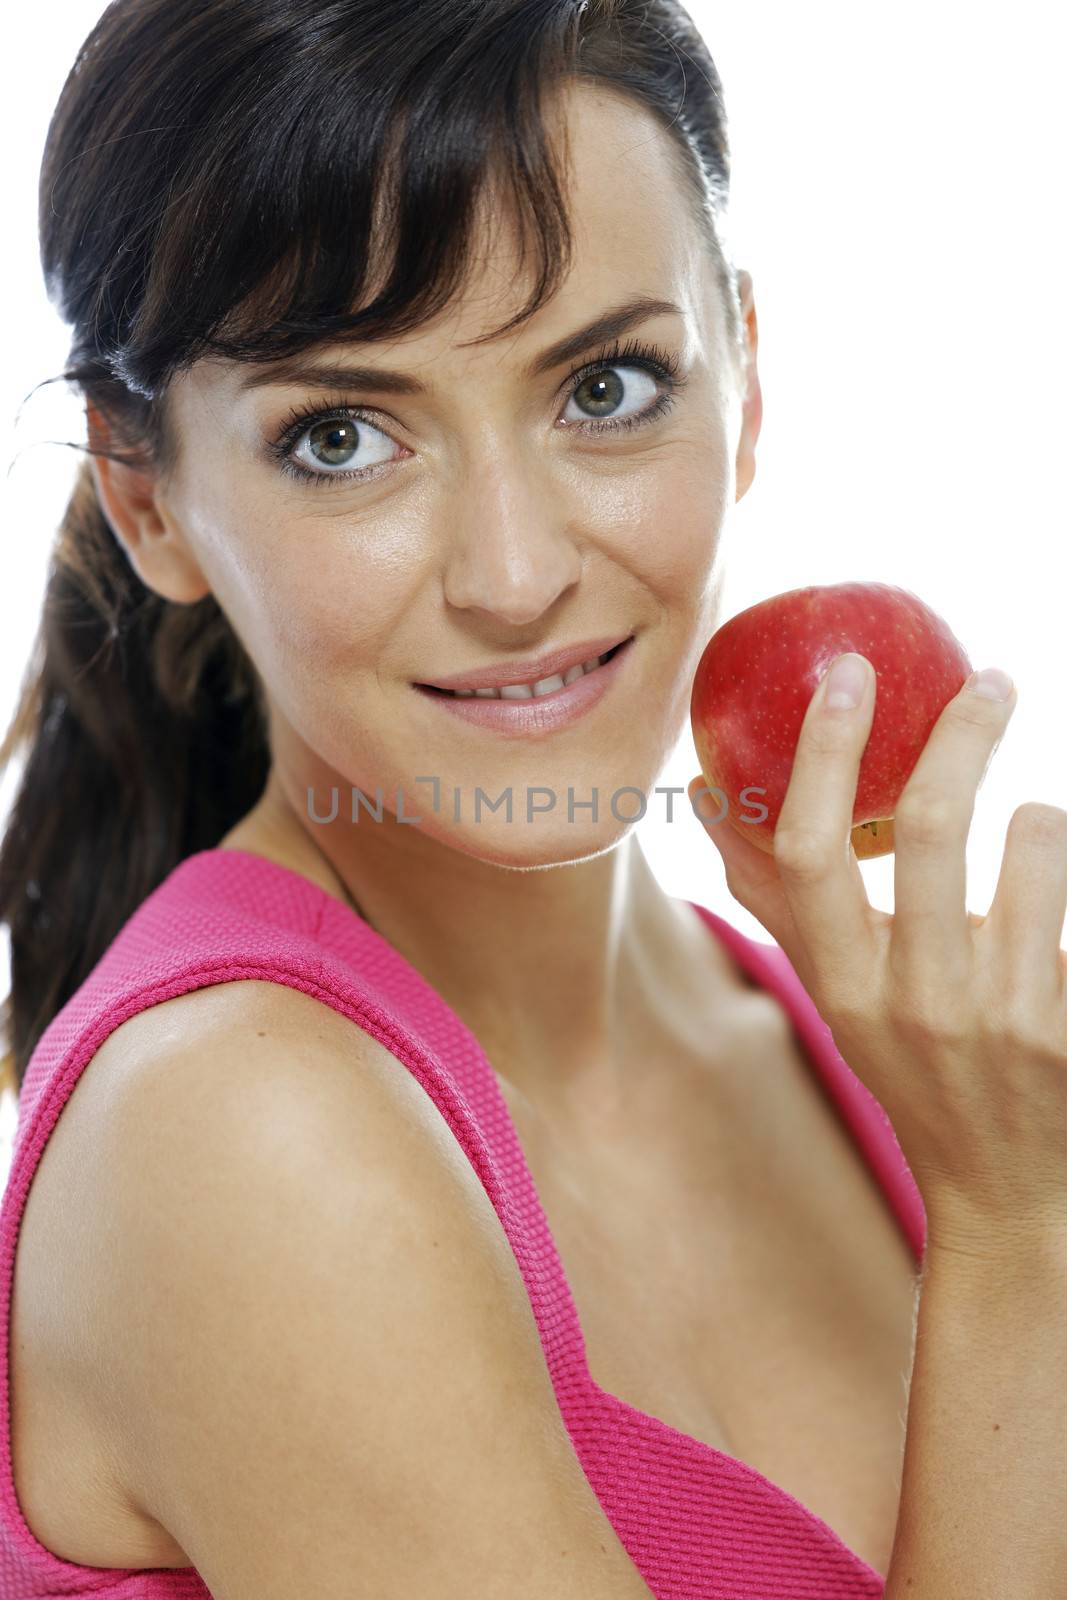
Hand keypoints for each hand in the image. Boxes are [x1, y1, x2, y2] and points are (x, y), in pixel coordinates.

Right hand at [687, 654, 1066, 1256]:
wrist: (1009, 1186)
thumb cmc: (912, 1066)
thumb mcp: (836, 989)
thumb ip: (773, 895)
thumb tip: (704, 791)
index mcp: (843, 986)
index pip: (808, 852)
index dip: (821, 752)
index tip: (847, 670)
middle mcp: (916, 1002)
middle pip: (928, 826)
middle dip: (962, 732)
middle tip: (991, 681)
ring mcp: (1006, 1018)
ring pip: (1033, 841)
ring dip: (1039, 816)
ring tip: (1034, 835)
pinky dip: (1065, 856)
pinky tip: (1054, 878)